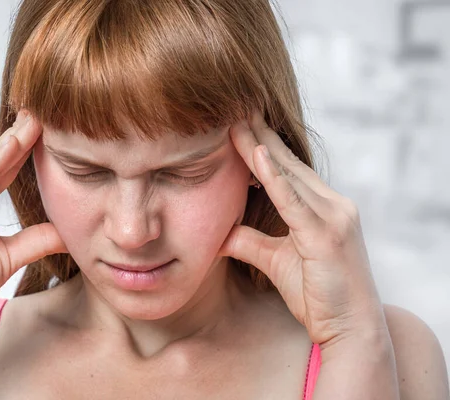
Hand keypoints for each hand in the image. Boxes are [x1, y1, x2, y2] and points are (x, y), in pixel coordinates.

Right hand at [0, 110, 66, 338]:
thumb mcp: (6, 257)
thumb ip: (34, 240)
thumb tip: (66, 230)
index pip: (2, 171)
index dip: (25, 150)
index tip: (50, 128)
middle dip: (20, 136)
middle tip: (44, 110)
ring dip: (10, 143)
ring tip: (35, 120)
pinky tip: (12, 147)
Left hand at [219, 111, 384, 345]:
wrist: (350, 329)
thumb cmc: (318, 296)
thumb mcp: (276, 262)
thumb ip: (250, 242)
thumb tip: (221, 233)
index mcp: (323, 208)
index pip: (287, 169)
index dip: (262, 145)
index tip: (238, 123)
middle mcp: (332, 205)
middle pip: (287, 163)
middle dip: (259, 135)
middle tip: (233, 107)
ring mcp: (334, 217)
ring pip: (289, 174)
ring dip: (260, 146)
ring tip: (235, 120)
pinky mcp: (327, 235)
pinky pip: (294, 201)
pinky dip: (273, 177)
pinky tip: (254, 155)